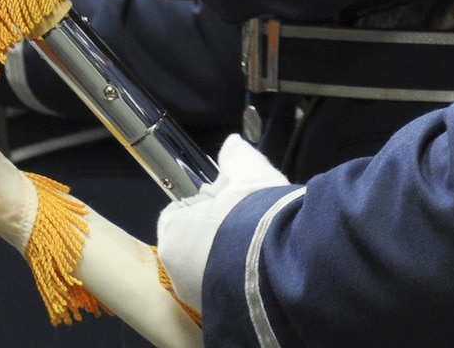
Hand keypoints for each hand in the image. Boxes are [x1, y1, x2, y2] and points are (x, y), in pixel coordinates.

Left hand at [157, 135, 293, 314]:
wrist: (279, 265)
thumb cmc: (255, 217)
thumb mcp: (251, 175)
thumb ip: (237, 157)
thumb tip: (231, 143)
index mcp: (174, 232)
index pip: (177, 214)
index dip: (202, 205)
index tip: (225, 202)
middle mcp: (175, 268)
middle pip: (192, 243)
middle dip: (215, 234)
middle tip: (245, 222)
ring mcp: (194, 294)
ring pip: (207, 269)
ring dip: (225, 258)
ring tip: (257, 246)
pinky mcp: (216, 310)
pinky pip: (222, 288)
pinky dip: (236, 279)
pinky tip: (258, 267)